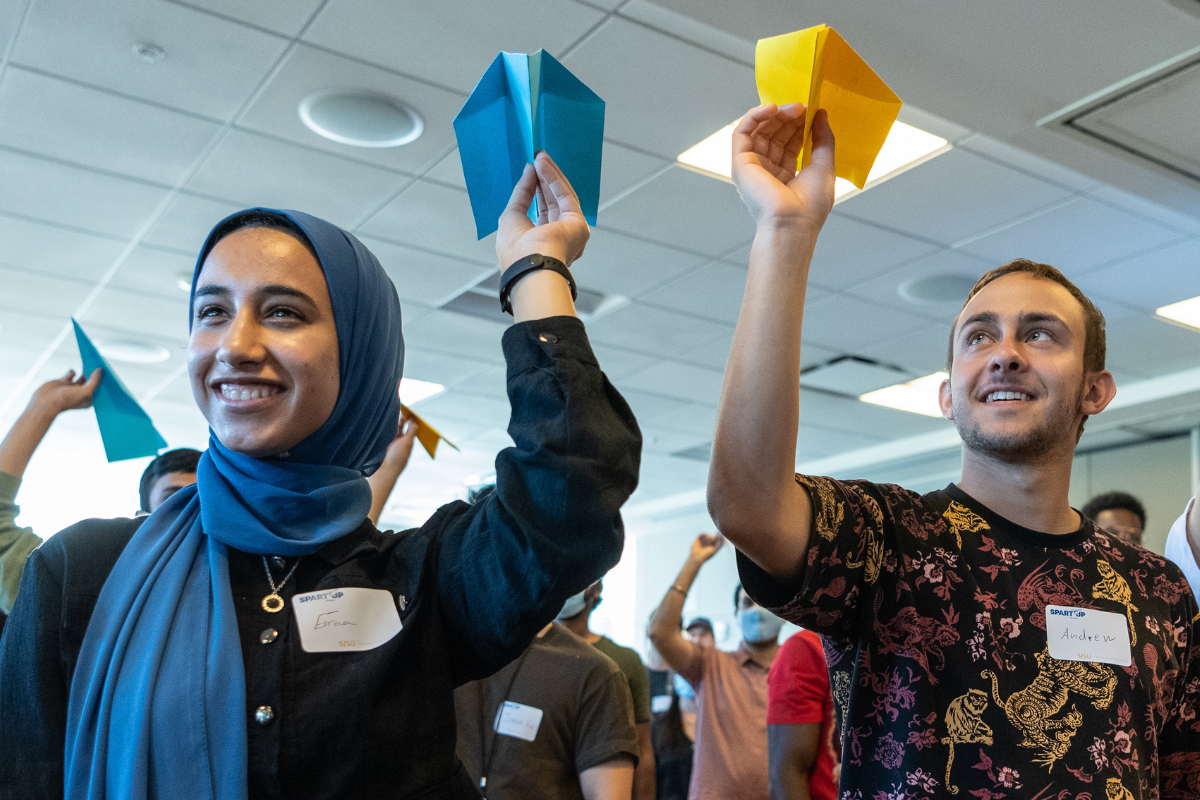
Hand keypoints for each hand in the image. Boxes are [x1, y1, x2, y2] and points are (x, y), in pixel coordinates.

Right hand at [28, 369, 101, 417]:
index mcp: (89, 399)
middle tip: (100, 364)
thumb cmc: (65, 400)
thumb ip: (94, 381)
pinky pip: (71, 373)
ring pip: (83, 376)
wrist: (45, 402)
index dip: (105, 381)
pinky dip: (72, 371)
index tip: (110, 372)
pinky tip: (72, 372)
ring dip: (86, 370)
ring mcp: (73, 387)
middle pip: (92, 381)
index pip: (100, 389)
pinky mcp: (64, 382)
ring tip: (90, 362)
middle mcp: (81, 394)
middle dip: (95, 374)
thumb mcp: (84, 392)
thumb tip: (99, 370)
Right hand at [380, 413, 417, 473]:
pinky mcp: (382, 439)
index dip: (411, 418)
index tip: (411, 410)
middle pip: (402, 424)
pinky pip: (385, 428)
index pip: (410, 426)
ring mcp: (390, 439)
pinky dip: (387, 422)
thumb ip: (411, 430)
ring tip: (396, 409)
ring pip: (393, 425)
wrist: (383, 469)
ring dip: (395, 418)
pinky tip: (388, 415)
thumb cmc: (397, 458)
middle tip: (402, 407)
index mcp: (408, 441)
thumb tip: (414, 420)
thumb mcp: (407, 443)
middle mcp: (399, 439)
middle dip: (402, 416)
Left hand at [496, 151, 589, 269]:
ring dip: (550, 176)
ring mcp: (571, 231)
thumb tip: (529, 170)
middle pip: (553, 202)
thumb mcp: (511, 215)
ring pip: (561, 197)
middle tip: (537, 159)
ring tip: (540, 157)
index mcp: (543, 242)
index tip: (531, 171)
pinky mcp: (578, 224)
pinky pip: (566, 196)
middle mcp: (560, 238)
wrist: (529, 265)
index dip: (536, 190)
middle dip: (544, 180)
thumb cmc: (516, 250)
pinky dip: (554, 179)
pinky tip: (544, 165)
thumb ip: (522, 192)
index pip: (542, 211)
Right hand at [688, 533, 723, 564]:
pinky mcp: (698, 539)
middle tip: (716, 537)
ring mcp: (702, 541)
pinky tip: (706, 537)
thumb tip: (723, 538)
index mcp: (711, 547)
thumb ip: (720, 545)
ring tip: (708, 541)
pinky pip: (702, 533)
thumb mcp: (715, 550)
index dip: (719, 538)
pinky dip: (705, 534)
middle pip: (712, 537)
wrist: (697, 557)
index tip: (721, 535)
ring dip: (709, 537)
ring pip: (708, 535)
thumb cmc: (706, 555)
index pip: (716, 541)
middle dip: (714, 537)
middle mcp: (707, 544)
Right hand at [731, 103, 835, 230]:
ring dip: (775, 115)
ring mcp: (752, 167)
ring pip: (758, 131)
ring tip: (793, 108)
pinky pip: (741, 133)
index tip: (812, 110)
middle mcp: (767, 171)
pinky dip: (754, 117)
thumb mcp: (825, 165)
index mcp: (785, 175)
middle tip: (803, 106)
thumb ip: (823, 138)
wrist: (793, 223)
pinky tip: (771, 109)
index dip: (799, 124)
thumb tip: (821, 114)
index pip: (789, 141)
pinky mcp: (740, 164)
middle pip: (774, 134)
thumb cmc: (810, 205)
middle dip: (789, 117)